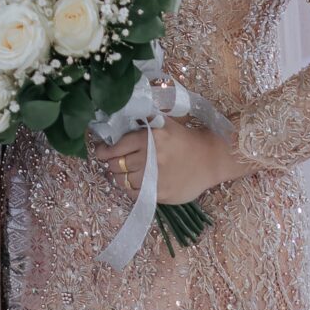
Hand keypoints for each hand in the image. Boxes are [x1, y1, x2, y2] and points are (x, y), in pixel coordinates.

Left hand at [87, 117, 250, 203]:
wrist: (209, 159)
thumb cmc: (184, 138)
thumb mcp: (165, 122)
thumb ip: (144, 119)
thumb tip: (119, 115)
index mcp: (150, 137)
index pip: (116, 147)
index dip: (104, 151)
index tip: (100, 151)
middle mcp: (150, 157)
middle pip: (116, 165)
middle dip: (111, 164)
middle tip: (113, 162)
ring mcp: (155, 178)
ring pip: (122, 181)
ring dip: (119, 178)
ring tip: (123, 173)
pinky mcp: (160, 194)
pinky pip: (135, 194)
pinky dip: (130, 189)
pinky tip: (135, 183)